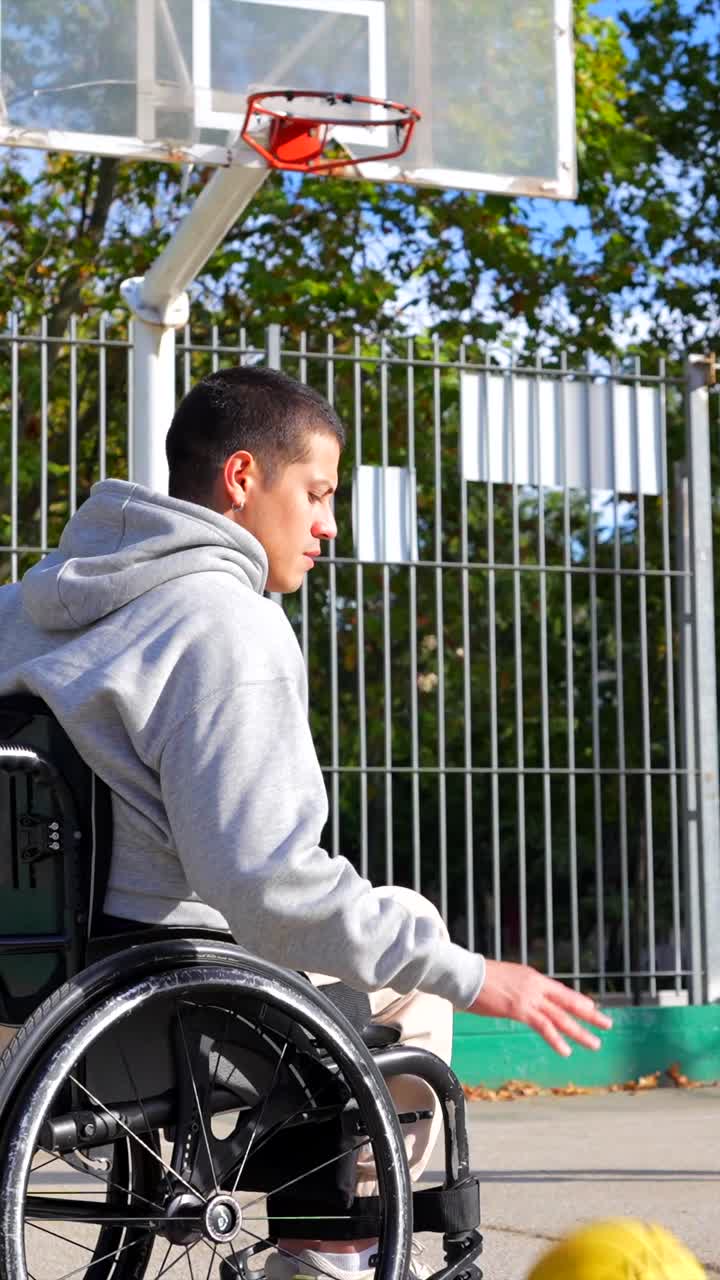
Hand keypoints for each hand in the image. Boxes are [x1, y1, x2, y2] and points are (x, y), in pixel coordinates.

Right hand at [467, 959, 612, 1056]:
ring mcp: (529, 998)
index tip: (592, 1008)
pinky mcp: (520, 1010)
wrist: (466, 974)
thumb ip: (518, 989)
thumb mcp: (506, 979)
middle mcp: (536, 986)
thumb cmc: (479, 978)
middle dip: (590, 1015)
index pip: (562, 991)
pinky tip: (566, 1050)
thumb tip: (520, 997)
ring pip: (561, 1017)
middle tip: (607, 1024)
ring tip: (594, 1043)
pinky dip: (556, 1039)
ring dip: (579, 1032)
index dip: (578, 1001)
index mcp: (533, 977)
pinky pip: (543, 1027)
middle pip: (569, 1002)